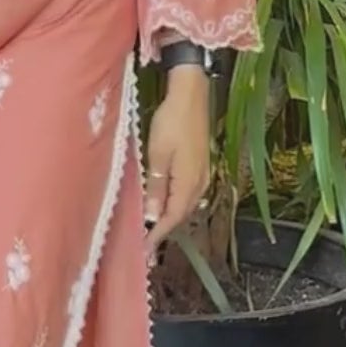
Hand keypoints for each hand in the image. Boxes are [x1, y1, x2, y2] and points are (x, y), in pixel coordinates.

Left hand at [144, 68, 211, 259]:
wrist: (191, 95)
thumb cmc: (172, 121)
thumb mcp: (158, 155)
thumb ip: (155, 187)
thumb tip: (152, 216)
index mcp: (188, 183)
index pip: (171, 218)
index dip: (157, 235)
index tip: (144, 251)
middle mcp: (199, 183)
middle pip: (180, 215)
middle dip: (162, 230)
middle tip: (145, 245)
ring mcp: (202, 174)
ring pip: (184, 205)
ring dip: (168, 217)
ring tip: (151, 228)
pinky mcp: (200, 166)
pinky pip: (186, 193)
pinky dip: (174, 203)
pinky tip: (163, 203)